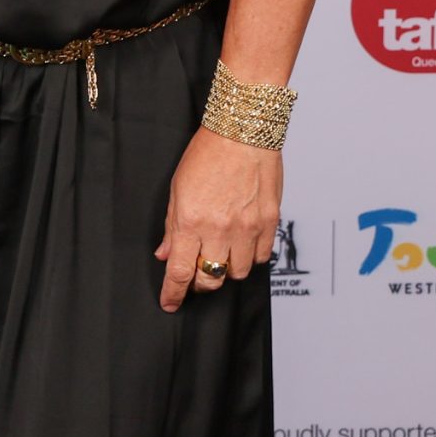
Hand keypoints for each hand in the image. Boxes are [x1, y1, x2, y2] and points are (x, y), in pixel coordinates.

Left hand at [155, 129, 281, 311]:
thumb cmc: (207, 155)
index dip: (174, 293)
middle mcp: (220, 229)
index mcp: (191, 221)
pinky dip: (249, 257)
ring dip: (226, 269)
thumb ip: (172, 227)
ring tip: (219, 253)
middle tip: (195, 277)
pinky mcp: (269, 224)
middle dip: (200, 284)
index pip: (181, 271)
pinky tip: (241, 244)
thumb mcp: (177, 190)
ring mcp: (248, 229)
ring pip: (238, 273)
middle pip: (211, 278)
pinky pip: (261, 257)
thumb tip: (166, 253)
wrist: (243, 134)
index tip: (170, 303)